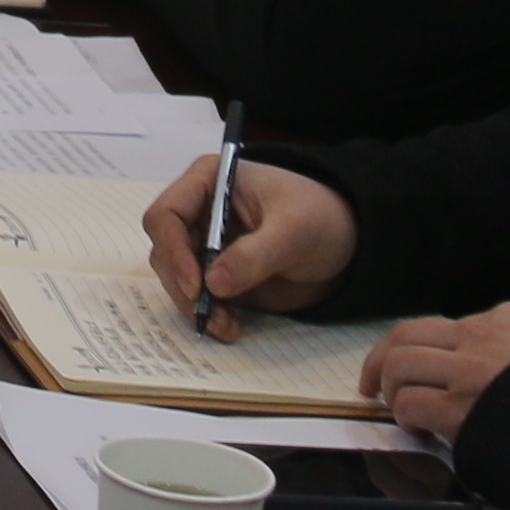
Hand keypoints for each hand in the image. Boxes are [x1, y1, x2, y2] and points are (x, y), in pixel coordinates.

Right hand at [145, 155, 350, 336]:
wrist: (345, 242)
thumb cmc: (320, 217)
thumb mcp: (295, 230)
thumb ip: (256, 254)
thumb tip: (213, 284)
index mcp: (208, 181)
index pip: (166, 215)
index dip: (173, 251)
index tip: (197, 286)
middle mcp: (197, 211)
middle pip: (165, 252)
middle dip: (184, 287)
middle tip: (212, 316)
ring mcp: (204, 245)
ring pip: (176, 279)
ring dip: (194, 307)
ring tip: (227, 327)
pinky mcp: (215, 274)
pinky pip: (196, 298)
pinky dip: (207, 315)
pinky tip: (230, 327)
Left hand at [364, 304, 509, 442]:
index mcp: (504, 319)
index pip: (442, 327)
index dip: (419, 351)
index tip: (413, 370)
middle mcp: (480, 338)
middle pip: (405, 336)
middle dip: (379, 361)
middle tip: (373, 386)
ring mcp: (469, 373)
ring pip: (398, 365)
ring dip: (391, 391)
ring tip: (403, 412)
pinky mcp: (462, 411)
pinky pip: (410, 404)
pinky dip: (405, 418)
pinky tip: (421, 431)